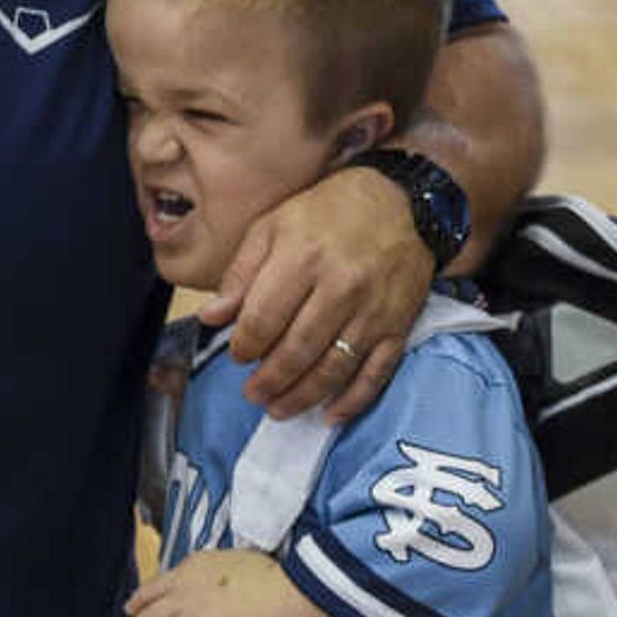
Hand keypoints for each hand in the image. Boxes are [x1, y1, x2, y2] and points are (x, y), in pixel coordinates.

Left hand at [125, 551, 317, 616]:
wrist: (278, 601)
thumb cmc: (276, 586)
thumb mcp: (244, 566)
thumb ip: (227, 575)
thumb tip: (231, 587)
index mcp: (199, 566)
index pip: (165, 580)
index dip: (150, 592)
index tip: (146, 597)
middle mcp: (184, 586)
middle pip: (149, 601)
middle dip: (138, 613)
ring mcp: (182, 612)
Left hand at [200, 166, 425, 419]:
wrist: (403, 203)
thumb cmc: (331, 211)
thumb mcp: (274, 225)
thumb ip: (241, 273)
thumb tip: (212, 316)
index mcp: (304, 258)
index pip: (264, 319)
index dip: (244, 346)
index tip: (238, 355)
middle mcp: (341, 287)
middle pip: (296, 350)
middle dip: (269, 381)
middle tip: (253, 394)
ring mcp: (373, 311)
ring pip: (333, 368)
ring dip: (302, 396)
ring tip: (278, 408)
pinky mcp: (399, 326)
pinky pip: (376, 372)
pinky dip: (353, 400)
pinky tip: (330, 414)